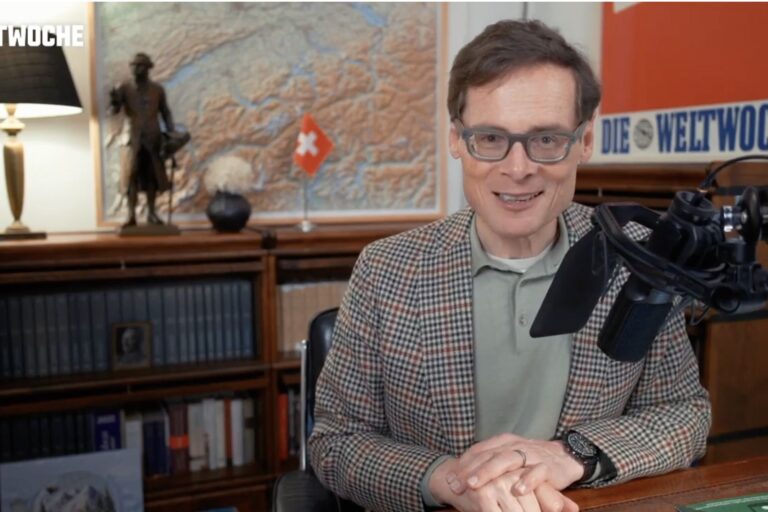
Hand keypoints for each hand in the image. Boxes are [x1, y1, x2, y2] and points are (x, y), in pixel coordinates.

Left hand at [430, 457, 577, 511]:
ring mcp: (530, 455)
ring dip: (489, 472)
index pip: (478, 451)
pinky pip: (537, 472)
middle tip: (456, 484)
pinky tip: (516, 490)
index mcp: (503, 442)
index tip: (450, 479)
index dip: (463, 464)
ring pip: (507, 460)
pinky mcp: (547, 466)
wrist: (565, 456)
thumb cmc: (530, 461)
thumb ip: (489, 464)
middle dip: (470, 471)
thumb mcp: (508, 459)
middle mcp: (514, 446)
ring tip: (474, 484)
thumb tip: (463, 478)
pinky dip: (527, 480)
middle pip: (488, 456)